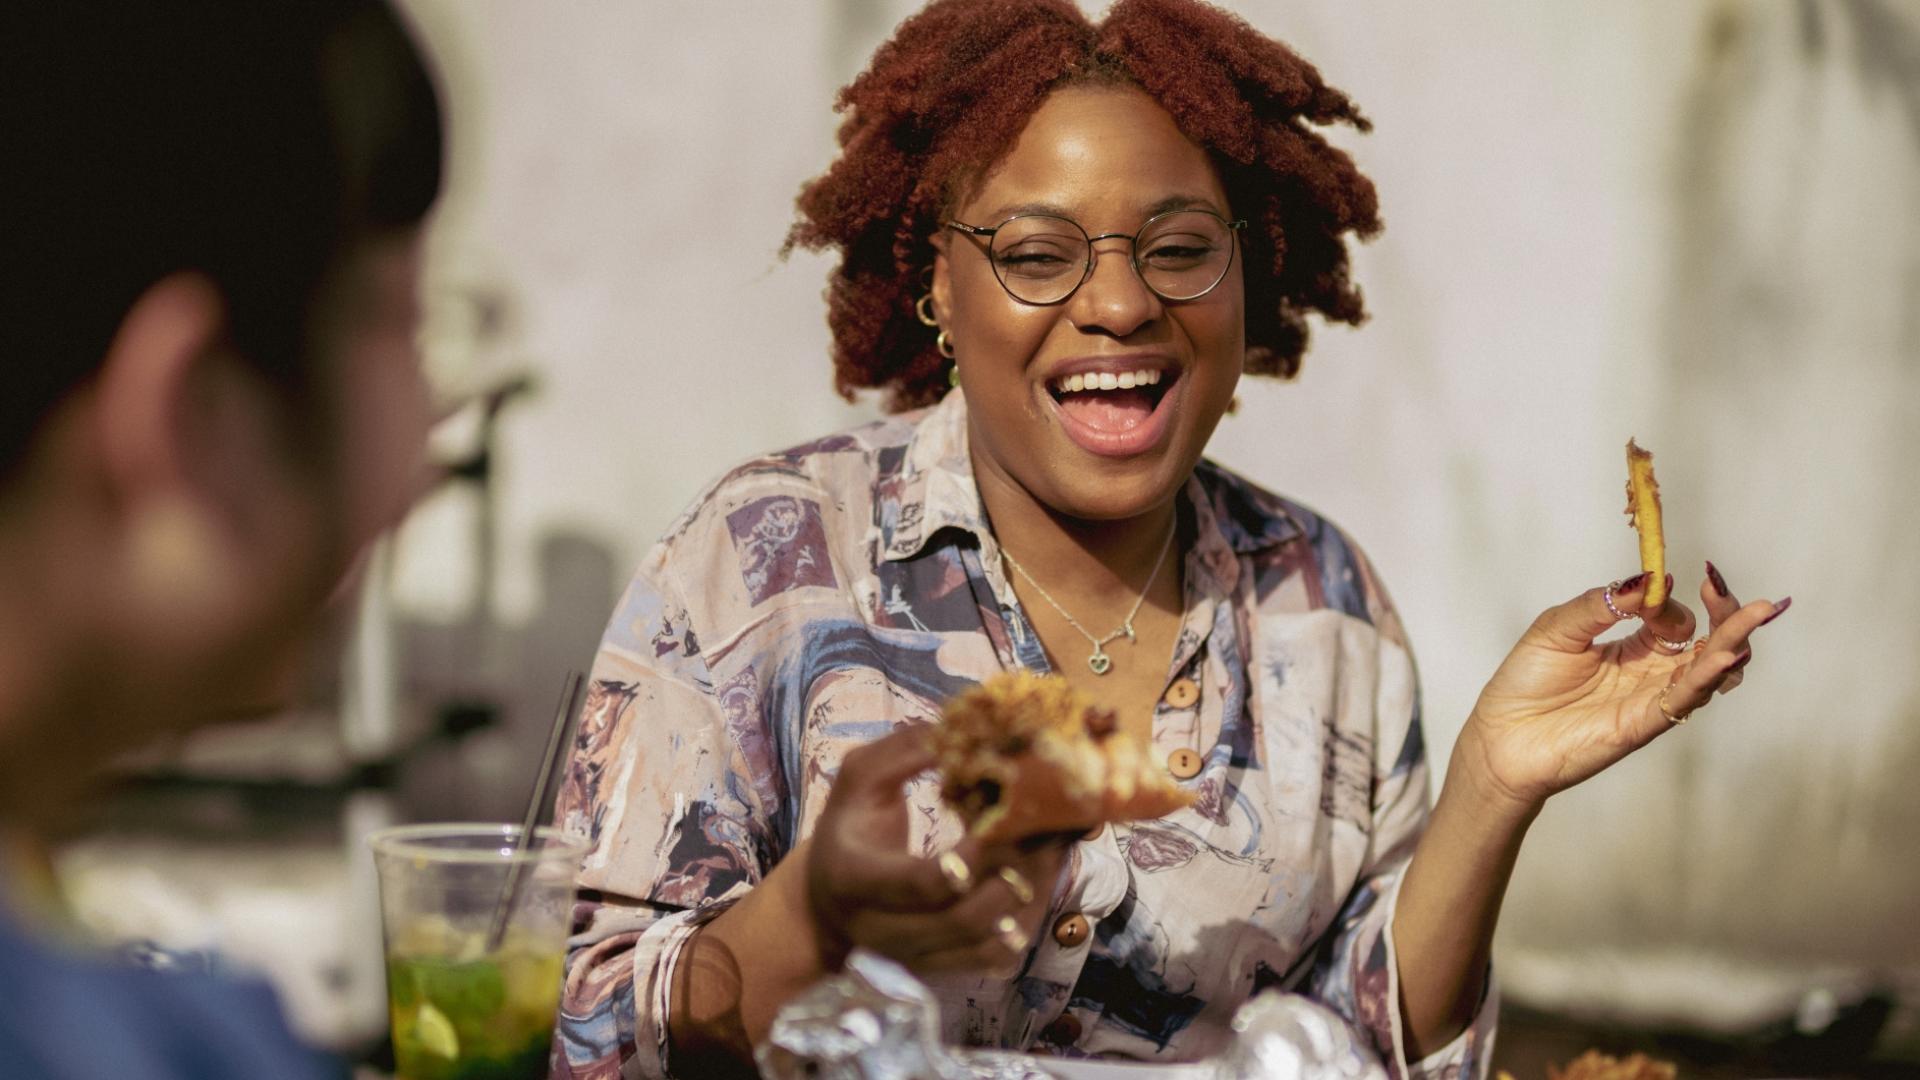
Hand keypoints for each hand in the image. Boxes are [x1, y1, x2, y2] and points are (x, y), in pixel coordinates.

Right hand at [804, 725, 1066, 973]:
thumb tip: (956, 729)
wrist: (828, 899)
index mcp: (853, 877)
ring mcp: (914, 958)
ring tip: (1044, 851)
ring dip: (1025, 896)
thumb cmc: (850, 826)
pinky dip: (1023, 922)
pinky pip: (996, 960)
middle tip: (1038, 832)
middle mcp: (880, 930)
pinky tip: (1030, 883)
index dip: (963, 861)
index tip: (990, 826)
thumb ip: (903, 751)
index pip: (916, 884)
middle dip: (1009, 874)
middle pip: (960, 919)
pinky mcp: (941, 972)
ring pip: (987, 945)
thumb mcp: (859, 778)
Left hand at [1456, 566, 1789, 810]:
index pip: (1673, 618)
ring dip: (1732, 642)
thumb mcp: (1558, 627)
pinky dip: (1707, 676)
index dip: (1673, 600)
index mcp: (1631, 646)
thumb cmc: (1525, 682)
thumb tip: (1648, 580)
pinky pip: (1683, 698)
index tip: (1664, 583)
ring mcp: (1650, 698)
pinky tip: (1723, 655)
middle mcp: (1649, 672)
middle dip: (1730, 617)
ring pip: (1708, 670)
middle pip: (1707, 643)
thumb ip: (1602, 604)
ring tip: (1752, 616)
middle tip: (1740, 595)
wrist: (1501, 736)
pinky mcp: (1643, 723)